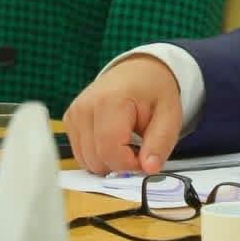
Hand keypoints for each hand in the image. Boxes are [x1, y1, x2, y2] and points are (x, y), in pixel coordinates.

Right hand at [63, 55, 182, 175]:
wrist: (138, 71)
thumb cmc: (154, 91)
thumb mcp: (169, 115)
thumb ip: (160, 143)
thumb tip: (149, 169)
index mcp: (110, 102)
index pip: (111, 151)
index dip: (131, 164)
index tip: (147, 157)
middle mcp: (85, 107)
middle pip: (97, 160)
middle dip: (120, 163)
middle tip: (139, 148)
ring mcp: (74, 114)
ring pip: (86, 161)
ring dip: (109, 161)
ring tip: (127, 142)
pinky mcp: (69, 120)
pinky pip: (81, 154)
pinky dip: (98, 155)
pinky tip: (113, 140)